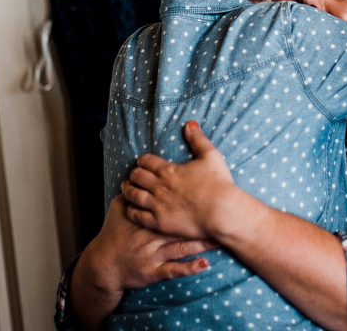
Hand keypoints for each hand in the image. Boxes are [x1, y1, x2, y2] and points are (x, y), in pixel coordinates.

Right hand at [80, 195, 215, 296]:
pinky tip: (205, 264)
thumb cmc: (113, 235)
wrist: (104, 265)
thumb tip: (136, 175)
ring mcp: (153, 254)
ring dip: (201, 244)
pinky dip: (189, 268)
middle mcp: (151, 236)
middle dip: (201, 222)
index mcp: (146, 218)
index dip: (189, 201)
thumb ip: (129, 193)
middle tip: (223, 216)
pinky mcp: (153, 272)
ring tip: (220, 238)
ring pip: (180, 248)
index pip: (170, 205)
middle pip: (180, 226)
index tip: (209, 195)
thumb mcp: (117, 211)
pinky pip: (173, 270)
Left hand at [122, 121, 243, 241]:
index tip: (141, 162)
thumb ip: (198, 139)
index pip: (147, 162)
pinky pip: (138, 216)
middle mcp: (159, 186)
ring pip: (134, 196)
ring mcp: (157, 205)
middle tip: (132, 175)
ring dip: (128, 190)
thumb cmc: (218, 183)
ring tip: (125, 189)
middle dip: (134, 174)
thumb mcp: (210, 155)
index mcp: (169, 170)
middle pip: (137, 177)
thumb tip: (190, 123)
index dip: (142, 161)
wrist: (222, 211)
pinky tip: (130, 209)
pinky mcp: (159, 222)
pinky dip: (131, 211)